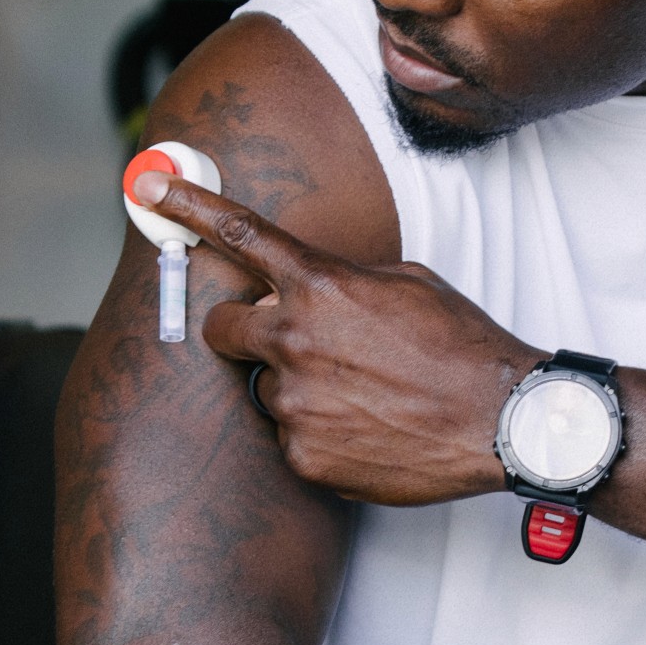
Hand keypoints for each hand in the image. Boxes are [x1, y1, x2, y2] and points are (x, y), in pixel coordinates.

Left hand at [135, 171, 533, 505]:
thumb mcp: (406, 283)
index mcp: (320, 285)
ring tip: (364, 395)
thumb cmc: (462, 347)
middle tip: (289, 342)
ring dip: (300, 388)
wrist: (500, 421)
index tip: (145, 189)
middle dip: (242, 331)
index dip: (184, 207)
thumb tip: (304, 291)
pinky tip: (370, 429)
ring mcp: (295, 403)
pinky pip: (292, 437)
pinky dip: (321, 435)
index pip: (239, 235)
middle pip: (222, 330)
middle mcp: (294, 340)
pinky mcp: (304, 455)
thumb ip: (340, 280)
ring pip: (267, 389)